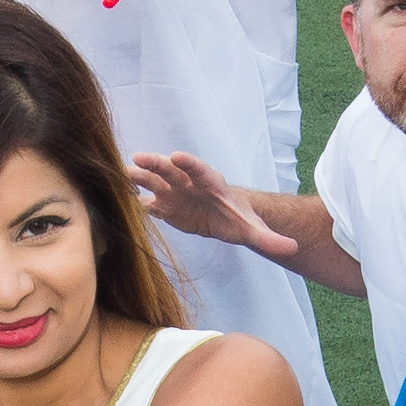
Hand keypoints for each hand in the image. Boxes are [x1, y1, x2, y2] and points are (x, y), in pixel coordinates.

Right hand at [131, 150, 296, 259]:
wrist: (224, 216)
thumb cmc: (238, 217)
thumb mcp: (253, 229)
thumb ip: (269, 239)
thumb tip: (291, 248)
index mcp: (210, 182)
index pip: (199, 169)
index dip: (189, 163)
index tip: (177, 157)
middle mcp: (188, 182)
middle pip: (171, 170)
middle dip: (157, 164)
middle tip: (139, 158)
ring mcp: (173, 191)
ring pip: (153, 181)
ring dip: (138, 177)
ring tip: (118, 175)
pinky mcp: (163, 205)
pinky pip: (145, 201)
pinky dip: (132, 201)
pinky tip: (113, 199)